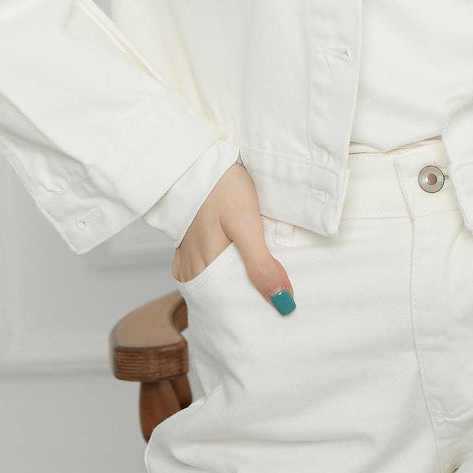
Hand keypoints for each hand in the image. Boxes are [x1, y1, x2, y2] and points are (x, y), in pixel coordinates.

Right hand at [170, 158, 295, 312]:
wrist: (198, 160)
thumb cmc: (221, 188)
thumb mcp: (245, 224)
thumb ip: (260, 264)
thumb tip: (283, 301)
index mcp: (204, 271)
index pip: (231, 307)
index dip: (256, 311)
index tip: (281, 311)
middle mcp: (192, 271)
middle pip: (224, 298)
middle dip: (249, 300)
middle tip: (280, 299)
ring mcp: (189, 258)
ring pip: (217, 284)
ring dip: (239, 285)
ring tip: (268, 284)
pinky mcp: (190, 246)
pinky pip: (209, 269)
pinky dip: (227, 271)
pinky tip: (244, 264)